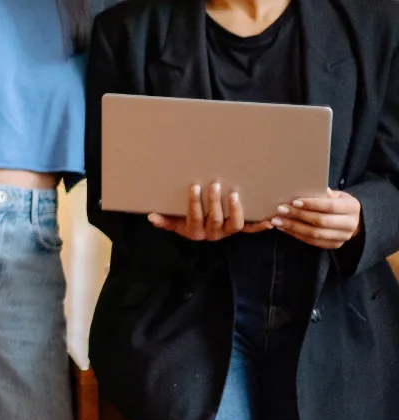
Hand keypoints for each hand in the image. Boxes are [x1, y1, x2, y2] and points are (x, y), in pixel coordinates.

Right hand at [149, 182, 272, 241]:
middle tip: (215, 185)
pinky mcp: (238, 230)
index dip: (194, 203)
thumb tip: (151, 216)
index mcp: (194, 231)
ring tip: (234, 194)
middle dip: (215, 202)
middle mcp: (212, 234)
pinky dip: (259, 226)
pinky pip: (250, 229)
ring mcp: (226, 232)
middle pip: (215, 219)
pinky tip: (268, 221)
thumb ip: (164, 220)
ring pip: (234, 224)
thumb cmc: (184, 221)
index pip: (194, 217)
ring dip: (235, 210)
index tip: (194, 187)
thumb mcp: (173, 222)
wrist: (199, 233)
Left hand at [269, 189, 361, 248]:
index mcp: (352, 207)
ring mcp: (343, 237)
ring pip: (315, 234)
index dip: (312, 204)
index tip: (294, 201)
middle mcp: (350, 224)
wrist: (354, 221)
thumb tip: (318, 189)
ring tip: (277, 221)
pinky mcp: (334, 245)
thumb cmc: (340, 203)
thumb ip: (326, 194)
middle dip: (299, 215)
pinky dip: (296, 235)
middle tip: (281, 209)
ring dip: (294, 227)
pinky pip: (312, 241)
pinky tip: (284, 228)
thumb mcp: (338, 195)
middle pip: (321, 221)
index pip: (330, 206)